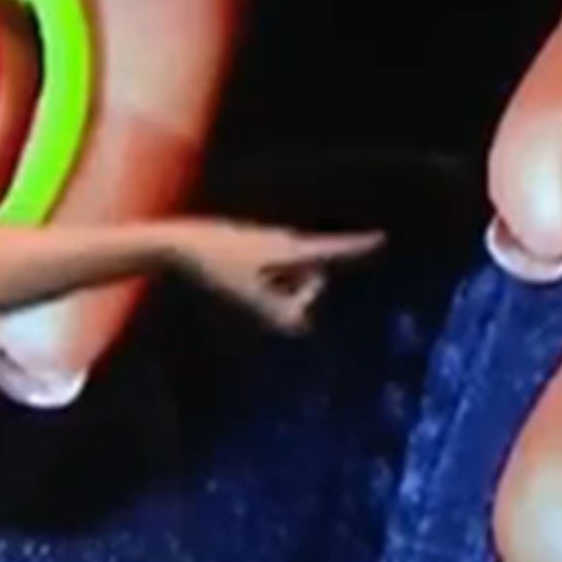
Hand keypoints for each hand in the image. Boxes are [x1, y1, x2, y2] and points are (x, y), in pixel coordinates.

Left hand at [161, 223, 384, 332]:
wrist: (178, 243)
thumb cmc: (215, 269)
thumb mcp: (251, 299)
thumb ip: (283, 316)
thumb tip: (305, 324)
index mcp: (287, 249)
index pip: (331, 250)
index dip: (358, 246)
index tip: (382, 237)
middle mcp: (283, 242)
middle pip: (310, 277)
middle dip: (300, 294)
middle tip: (258, 293)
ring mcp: (268, 244)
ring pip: (289, 279)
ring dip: (279, 292)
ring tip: (238, 284)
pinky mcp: (254, 248)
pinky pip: (273, 277)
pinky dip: (266, 287)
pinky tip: (235, 282)